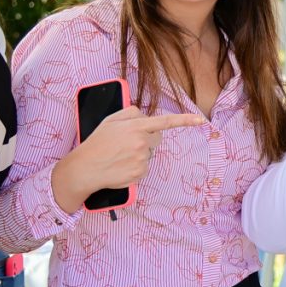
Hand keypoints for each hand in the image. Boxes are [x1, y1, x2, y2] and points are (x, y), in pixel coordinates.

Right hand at [52, 107, 203, 211]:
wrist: (84, 169)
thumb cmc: (96, 143)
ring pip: (149, 154)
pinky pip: (144, 168)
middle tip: (127, 144)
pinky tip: (121, 167)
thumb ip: (131, 113)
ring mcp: (142, 158)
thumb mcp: (111, 121)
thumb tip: (146, 116)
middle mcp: (142, 141)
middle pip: (156, 139)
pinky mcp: (140, 173)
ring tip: (120, 156)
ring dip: (139, 154)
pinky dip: (135, 168)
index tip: (201, 120)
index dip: (185, 120)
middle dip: (147, 140)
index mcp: (136, 126)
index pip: (165, 121)